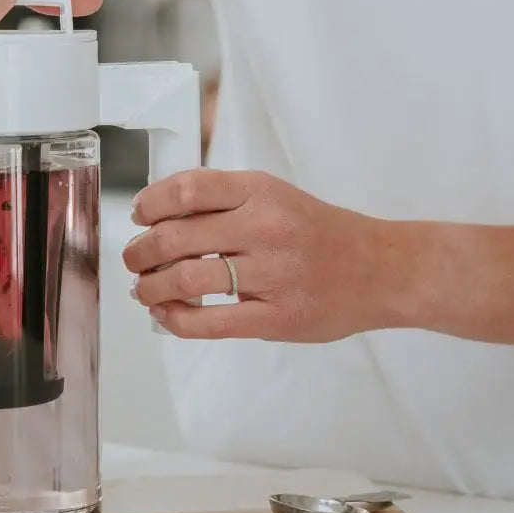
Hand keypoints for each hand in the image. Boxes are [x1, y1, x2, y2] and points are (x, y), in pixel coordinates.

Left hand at [123, 169, 408, 341]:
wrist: (380, 269)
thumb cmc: (320, 233)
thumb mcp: (275, 197)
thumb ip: (225, 202)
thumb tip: (159, 218)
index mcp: (261, 192)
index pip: (187, 190)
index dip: (150, 203)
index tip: (138, 216)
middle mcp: (264, 227)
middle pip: (176, 236)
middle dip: (140, 251)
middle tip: (134, 260)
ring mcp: (272, 274)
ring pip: (186, 280)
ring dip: (150, 288)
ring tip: (144, 290)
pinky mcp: (277, 316)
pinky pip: (210, 323)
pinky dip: (177, 321)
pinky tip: (166, 315)